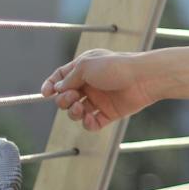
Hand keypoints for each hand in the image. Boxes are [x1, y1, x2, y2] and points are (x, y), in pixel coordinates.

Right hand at [41, 49, 158, 132]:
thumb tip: (57, 89)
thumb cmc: (115, 66)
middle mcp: (90, 84)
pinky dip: (87, 124)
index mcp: (84, 68)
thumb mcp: (86, 66)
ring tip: (79, 109)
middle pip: (66, 97)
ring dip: (73, 113)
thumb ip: (69, 78)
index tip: (45, 94)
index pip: (61, 77)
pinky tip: (89, 119)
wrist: (143, 78)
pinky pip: (92, 123)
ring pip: (76, 111)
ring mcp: (99, 99)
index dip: (51, 85)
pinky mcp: (109, 113)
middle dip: (63, 100)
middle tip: (71, 98)